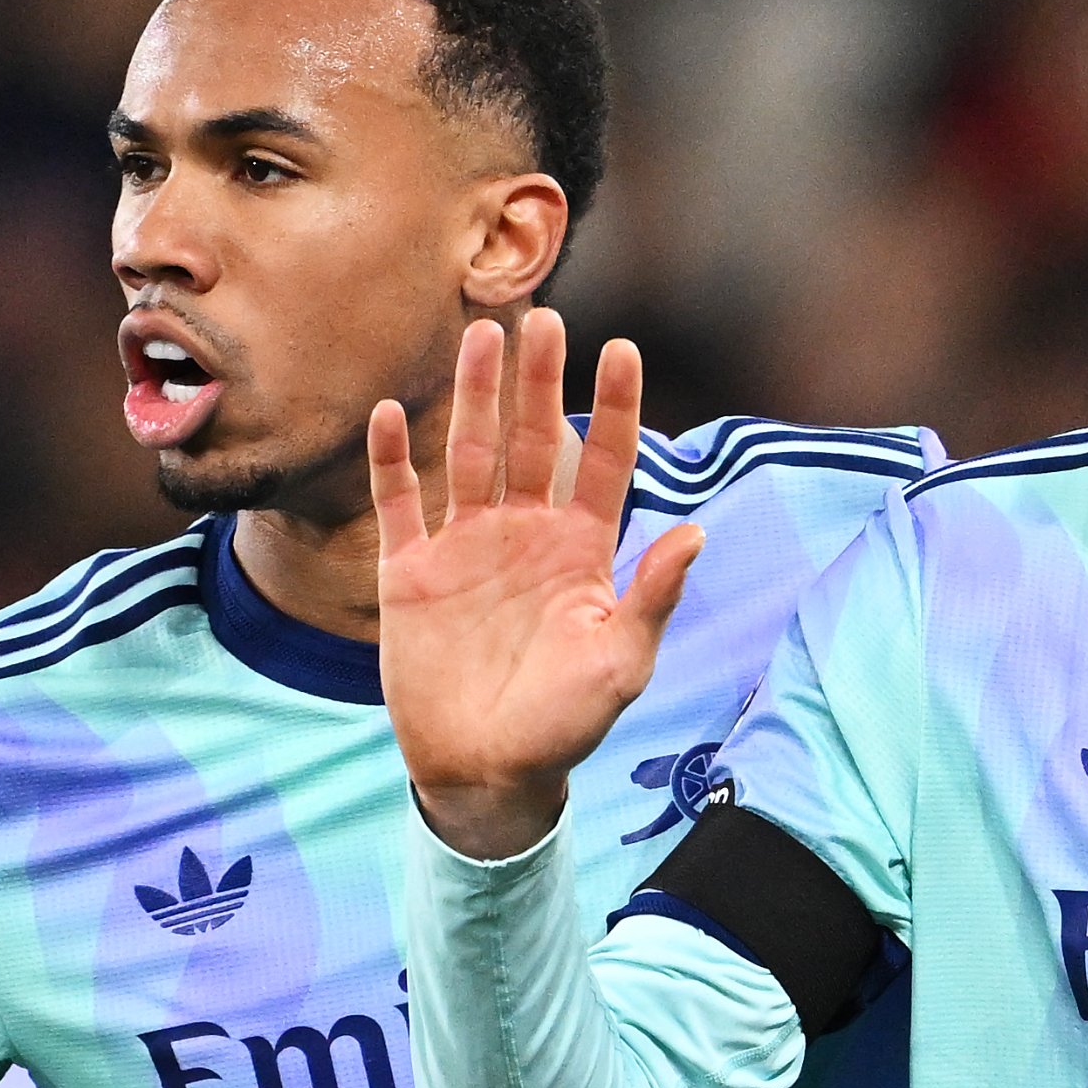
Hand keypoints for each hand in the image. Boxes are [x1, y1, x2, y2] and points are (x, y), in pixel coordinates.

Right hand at [371, 308, 701, 860]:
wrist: (485, 773)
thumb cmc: (565, 724)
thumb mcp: (622, 664)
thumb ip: (651, 597)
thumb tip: (696, 533)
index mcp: (582, 550)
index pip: (604, 463)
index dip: (614, 408)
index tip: (622, 349)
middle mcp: (525, 534)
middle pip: (531, 439)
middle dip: (537, 379)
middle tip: (542, 314)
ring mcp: (466, 548)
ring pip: (469, 455)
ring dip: (473, 397)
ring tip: (480, 336)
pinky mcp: (412, 573)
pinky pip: (400, 504)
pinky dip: (394, 460)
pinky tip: (392, 410)